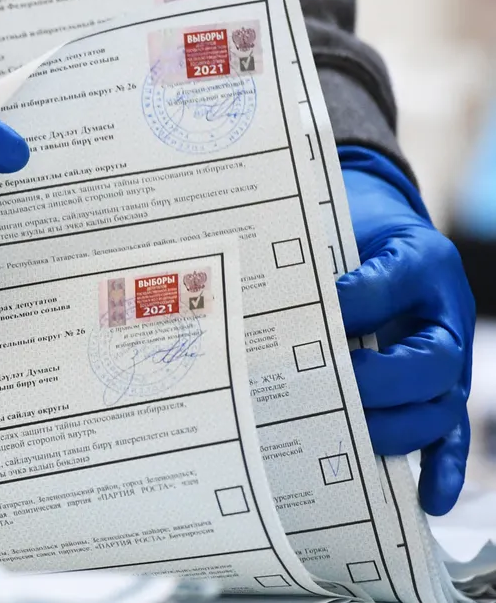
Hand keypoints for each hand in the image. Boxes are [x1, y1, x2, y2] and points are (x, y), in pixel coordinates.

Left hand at [336, 147, 474, 515]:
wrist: (375, 237)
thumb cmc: (350, 236)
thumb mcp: (335, 232)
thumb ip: (319, 266)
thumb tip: (281, 312)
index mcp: (422, 267)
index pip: (392, 289)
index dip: (353, 306)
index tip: (313, 316)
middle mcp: (442, 319)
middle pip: (430, 365)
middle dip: (377, 383)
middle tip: (323, 388)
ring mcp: (444, 363)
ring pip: (439, 408)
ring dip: (396, 429)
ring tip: (352, 438)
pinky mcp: (434, 396)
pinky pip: (448, 436)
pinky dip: (442, 467)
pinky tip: (427, 498)